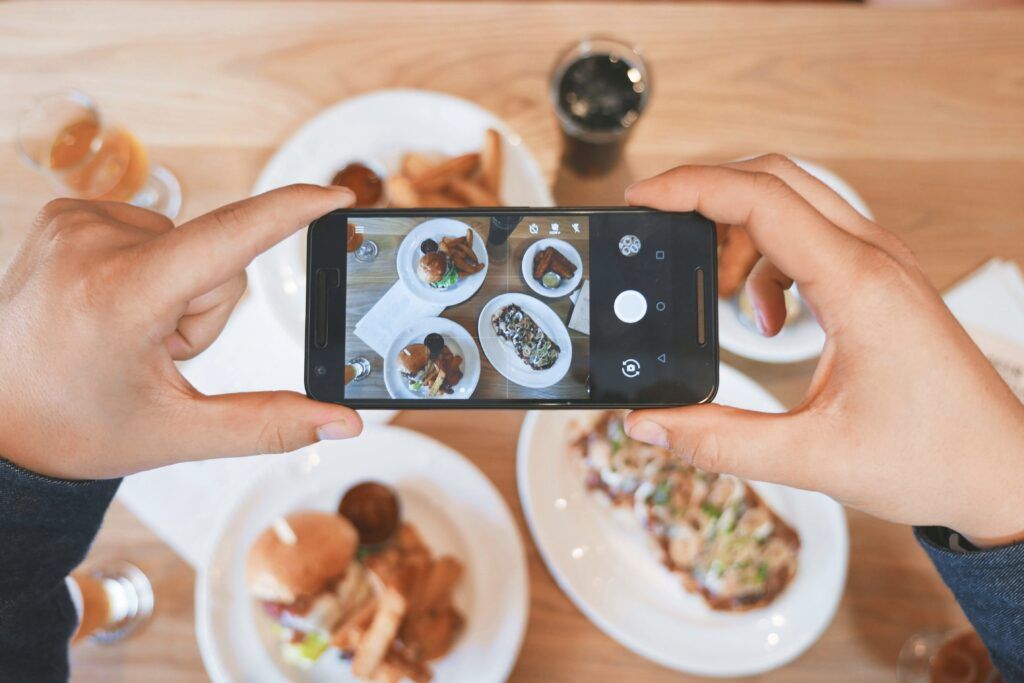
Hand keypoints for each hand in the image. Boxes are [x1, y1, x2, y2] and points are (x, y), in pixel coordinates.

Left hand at [0, 185, 361, 479]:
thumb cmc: (75, 427)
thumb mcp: (178, 433)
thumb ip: (270, 424)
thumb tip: (342, 424)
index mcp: (122, 297)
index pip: (229, 238)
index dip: (291, 212)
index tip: (337, 194)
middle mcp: (93, 243)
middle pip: (216, 258)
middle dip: (206, 308)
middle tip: (155, 352)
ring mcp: (74, 222)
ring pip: (187, 244)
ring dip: (177, 291)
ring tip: (126, 332)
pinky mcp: (67, 214)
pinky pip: (152, 231)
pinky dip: (149, 270)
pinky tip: (111, 306)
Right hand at [624, 155, 1023, 545]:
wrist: (1001, 472)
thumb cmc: (933, 458)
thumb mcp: (812, 457)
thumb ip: (719, 441)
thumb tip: (650, 423)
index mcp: (857, 285)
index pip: (761, 199)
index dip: (691, 188)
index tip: (642, 198)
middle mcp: (873, 259)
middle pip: (775, 179)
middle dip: (707, 197)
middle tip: (662, 231)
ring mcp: (881, 264)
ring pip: (792, 204)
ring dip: (739, 234)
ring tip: (718, 296)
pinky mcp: (880, 281)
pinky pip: (810, 238)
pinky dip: (768, 263)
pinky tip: (768, 318)